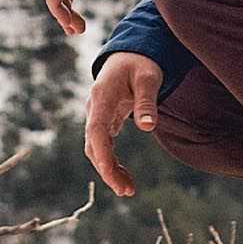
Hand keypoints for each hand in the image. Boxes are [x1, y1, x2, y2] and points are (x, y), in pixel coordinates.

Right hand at [84, 52, 161, 196]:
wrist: (130, 52)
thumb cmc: (141, 62)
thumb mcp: (149, 77)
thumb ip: (147, 101)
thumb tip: (148, 127)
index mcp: (102, 96)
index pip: (97, 130)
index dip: (102, 154)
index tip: (111, 175)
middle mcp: (94, 107)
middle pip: (93, 144)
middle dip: (107, 169)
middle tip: (126, 191)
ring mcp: (96, 114)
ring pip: (96, 147)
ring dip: (108, 169)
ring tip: (127, 189)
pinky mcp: (103, 120)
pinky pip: (103, 144)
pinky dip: (110, 161)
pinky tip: (123, 176)